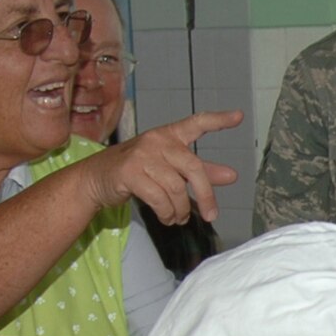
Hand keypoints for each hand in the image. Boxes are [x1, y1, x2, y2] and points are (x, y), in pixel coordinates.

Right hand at [82, 110, 242, 223]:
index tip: (239, 117)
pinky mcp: (130, 173)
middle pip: (193, 168)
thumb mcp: (170, 168)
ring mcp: (142, 156)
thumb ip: (200, 171)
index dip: (218, 120)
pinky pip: (158, 199)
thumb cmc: (137, 171)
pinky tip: (167, 218)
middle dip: (205, 195)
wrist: (96, 179)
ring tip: (179, 218)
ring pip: (175, 188)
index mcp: (169, 135)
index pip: (196, 123)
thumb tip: (231, 176)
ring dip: (181, 209)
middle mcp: (157, 141)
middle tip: (211, 214)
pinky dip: (167, 213)